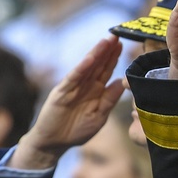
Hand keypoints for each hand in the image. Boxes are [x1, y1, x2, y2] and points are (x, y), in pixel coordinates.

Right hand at [12, 37, 124, 168]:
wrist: (54, 143)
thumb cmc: (76, 131)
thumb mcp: (99, 116)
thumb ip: (109, 100)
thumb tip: (122, 83)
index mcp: (95, 91)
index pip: (106, 71)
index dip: (114, 58)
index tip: (123, 44)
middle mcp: (84, 86)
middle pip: (98, 65)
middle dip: (107, 50)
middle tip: (117, 34)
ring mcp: (72, 88)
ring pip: (87, 68)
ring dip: (96, 54)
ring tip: (106, 41)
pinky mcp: (61, 93)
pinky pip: (73, 79)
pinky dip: (81, 68)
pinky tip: (90, 58)